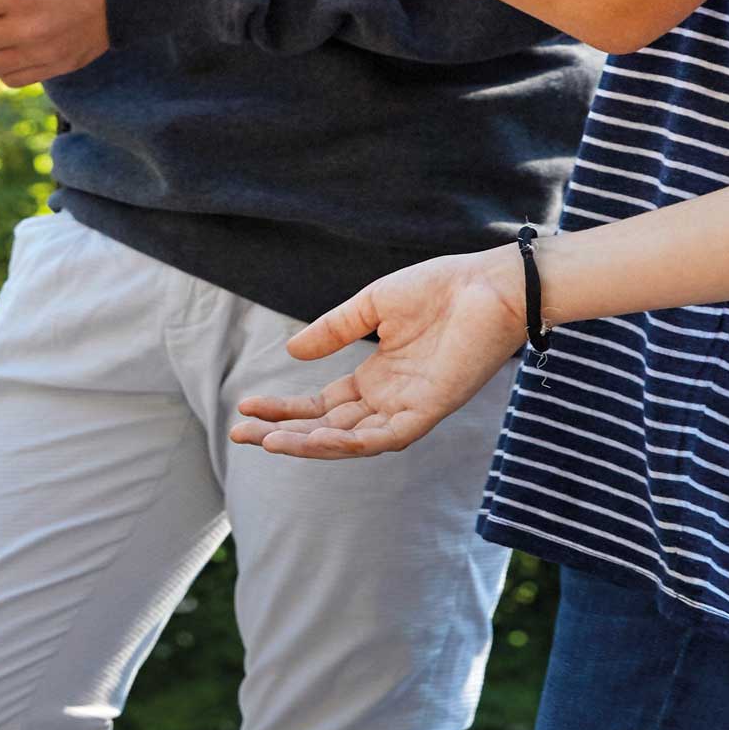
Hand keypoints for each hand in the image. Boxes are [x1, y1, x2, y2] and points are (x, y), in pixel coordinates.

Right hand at [232, 245, 529, 457]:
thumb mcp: (373, 305)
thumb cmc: (440, 289)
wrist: (489, 285)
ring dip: (309, 444)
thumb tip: (290, 354)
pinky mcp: (429, 411)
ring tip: (269, 440)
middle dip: (283, 433)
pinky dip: (349, 443)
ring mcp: (408, 409)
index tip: (245, 405)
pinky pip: (383, 438)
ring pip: (350, 442)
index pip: (321, 406)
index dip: (283, 409)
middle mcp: (388, 400)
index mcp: (376, 379)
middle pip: (326, 429)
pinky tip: (317, 439)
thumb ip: (333, 330)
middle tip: (239, 434)